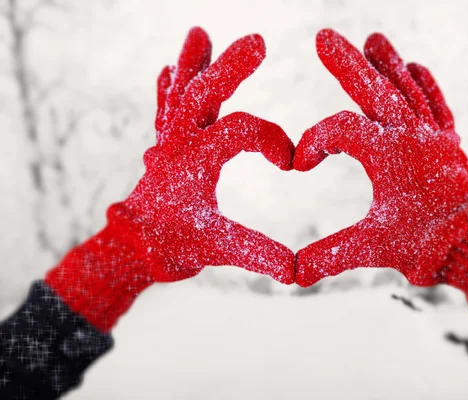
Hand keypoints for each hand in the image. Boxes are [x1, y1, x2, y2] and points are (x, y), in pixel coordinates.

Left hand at [46, 28, 294, 331]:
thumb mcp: (217, 249)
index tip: (291, 163)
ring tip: (198, 34)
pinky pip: (165, 110)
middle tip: (257, 42)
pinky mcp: (164, 146)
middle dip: (231, 67)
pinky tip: (167, 68)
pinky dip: (168, 87)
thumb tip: (293, 271)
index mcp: (194, 160)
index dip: (272, 140)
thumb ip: (257, 253)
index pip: (241, 131)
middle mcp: (178, 143)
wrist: (131, 250)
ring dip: (191, 64)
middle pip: (204, 93)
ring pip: (180, 93)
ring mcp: (168, 141)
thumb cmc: (172, 247)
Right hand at [293, 30, 467, 337]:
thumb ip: (329, 256)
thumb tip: (293, 274)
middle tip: (325, 36)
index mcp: (388, 154)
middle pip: (374, 90)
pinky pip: (437, 107)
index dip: (314, 141)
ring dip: (388, 65)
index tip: (300, 164)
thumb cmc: (427, 245)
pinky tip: (417, 66)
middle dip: (346, 64)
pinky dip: (427, 86)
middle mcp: (412, 136)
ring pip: (407, 90)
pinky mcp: (449, 146)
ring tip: (374, 38)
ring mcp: (433, 138)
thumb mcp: (372, 249)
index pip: (341, 130)